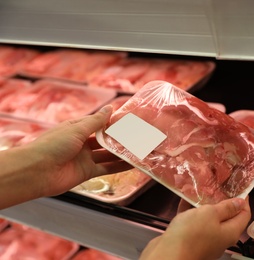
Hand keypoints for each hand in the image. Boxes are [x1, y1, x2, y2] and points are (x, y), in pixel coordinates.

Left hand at [0, 105, 130, 208]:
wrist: (36, 172)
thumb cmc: (52, 145)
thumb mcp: (76, 129)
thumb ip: (96, 121)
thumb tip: (110, 108)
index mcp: (76, 128)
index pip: (99, 122)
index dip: (113, 121)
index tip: (129, 120)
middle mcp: (82, 142)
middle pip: (105, 139)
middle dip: (119, 137)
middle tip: (138, 134)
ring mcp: (85, 158)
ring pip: (107, 154)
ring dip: (121, 152)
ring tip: (138, 148)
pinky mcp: (87, 172)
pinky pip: (106, 168)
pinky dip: (118, 166)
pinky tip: (131, 164)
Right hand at [140, 197, 250, 259]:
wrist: (168, 254)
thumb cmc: (192, 234)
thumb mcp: (211, 214)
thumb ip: (226, 207)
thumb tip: (240, 203)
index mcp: (230, 232)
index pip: (244, 214)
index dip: (243, 200)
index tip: (238, 186)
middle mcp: (220, 237)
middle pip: (226, 217)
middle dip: (222, 200)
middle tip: (217, 185)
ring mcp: (204, 239)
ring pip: (208, 219)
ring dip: (204, 204)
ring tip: (200, 188)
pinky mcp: (189, 239)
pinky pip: (192, 222)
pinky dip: (190, 210)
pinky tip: (184, 198)